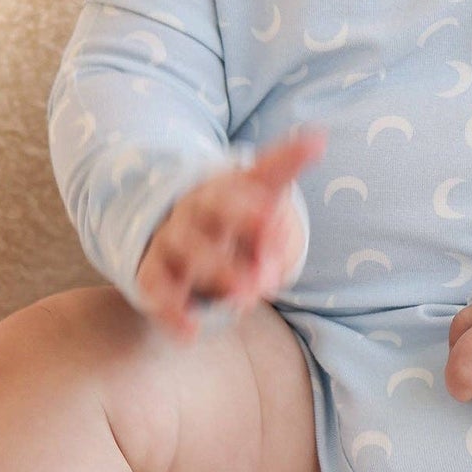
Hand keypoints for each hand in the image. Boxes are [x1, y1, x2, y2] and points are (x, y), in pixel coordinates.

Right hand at [135, 123, 326, 342]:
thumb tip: (318, 139)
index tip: (272, 215)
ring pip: (185, 251)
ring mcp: (169, 241)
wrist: (183, 223)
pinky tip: (191, 333)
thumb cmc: (237, 209)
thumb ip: (285, 181)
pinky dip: (171, 311)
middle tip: (269, 272)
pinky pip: (157, 290)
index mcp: (221, 187)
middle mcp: (192, 210)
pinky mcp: (153, 274)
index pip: (234, 189)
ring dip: (215, 273)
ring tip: (245, 298)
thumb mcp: (264, 189)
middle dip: (238, 240)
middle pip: (209, 216)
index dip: (250, 205)